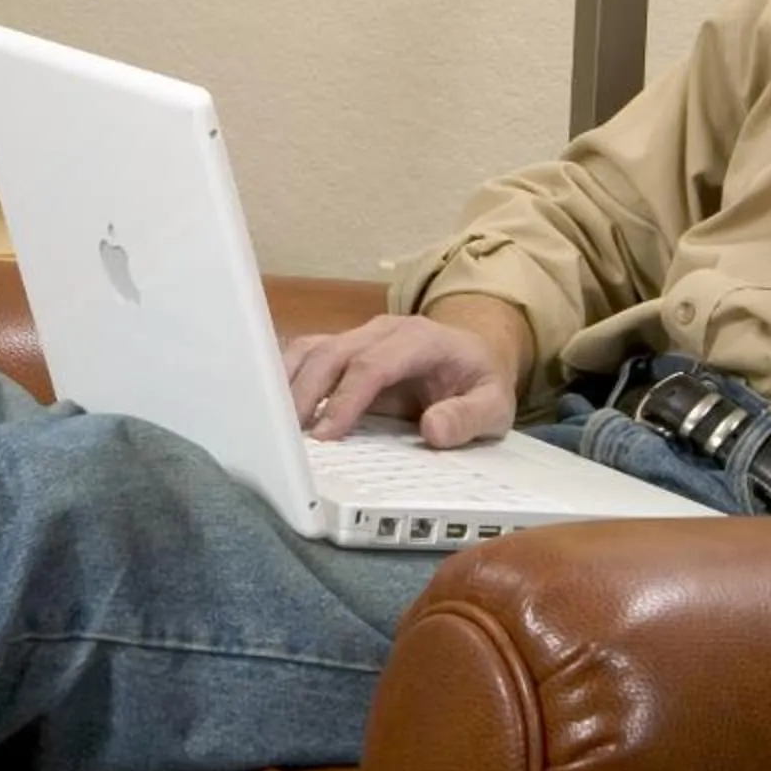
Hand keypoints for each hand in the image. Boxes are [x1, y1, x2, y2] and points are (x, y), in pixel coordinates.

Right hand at [282, 313, 516, 448]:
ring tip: (276, 427)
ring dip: (290, 385)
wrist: (476, 356)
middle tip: (289, 439)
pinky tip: (276, 408)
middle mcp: (385, 330)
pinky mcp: (346, 348)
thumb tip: (433, 430)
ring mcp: (361, 335)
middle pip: (333, 353)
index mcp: (421, 339)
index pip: (373, 364)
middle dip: (307, 394)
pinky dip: (287, 377)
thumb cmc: (480, 383)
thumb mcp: (494, 406)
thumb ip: (469, 417)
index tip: (326, 435)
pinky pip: (308, 354)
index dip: (346, 399)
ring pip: (313, 349)